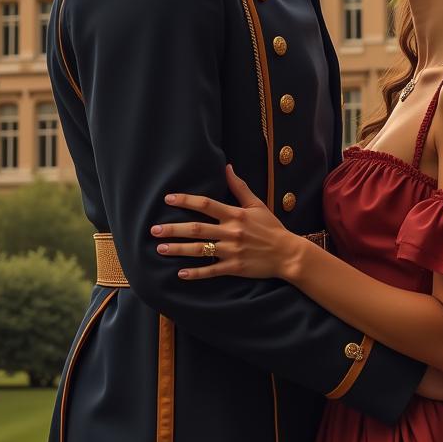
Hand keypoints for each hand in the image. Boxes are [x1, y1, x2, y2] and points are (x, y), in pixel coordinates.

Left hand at [151, 164, 300, 279]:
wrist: (288, 253)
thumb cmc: (272, 228)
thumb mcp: (257, 205)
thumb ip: (240, 187)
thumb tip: (227, 167)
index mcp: (235, 215)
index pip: (206, 205)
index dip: (186, 201)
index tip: (168, 199)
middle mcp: (231, 232)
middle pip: (197, 229)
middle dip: (173, 229)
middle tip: (154, 229)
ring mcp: (232, 251)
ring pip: (200, 250)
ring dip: (178, 249)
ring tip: (160, 248)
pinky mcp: (235, 268)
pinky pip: (212, 271)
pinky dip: (196, 273)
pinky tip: (181, 273)